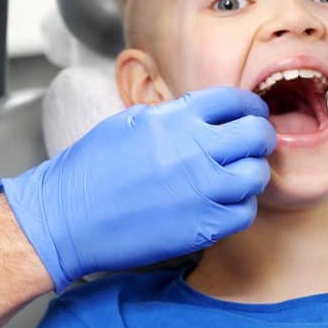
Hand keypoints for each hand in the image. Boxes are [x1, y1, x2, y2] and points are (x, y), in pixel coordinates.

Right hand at [0, 87, 275, 291]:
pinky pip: (245, 213)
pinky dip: (241, 207)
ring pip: (258, 175)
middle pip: (257, 134)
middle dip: (261, 136)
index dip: (250, 105)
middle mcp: (195, 150)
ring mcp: (201, 190)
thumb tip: (210, 113)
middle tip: (254, 143)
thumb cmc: (92, 168)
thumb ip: (177, 114)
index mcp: (177, 119)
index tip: (253, 113)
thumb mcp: (132, 121)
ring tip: (238, 176)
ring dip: (252, 174)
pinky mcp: (201, 226)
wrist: (66, 218)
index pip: (235, 101)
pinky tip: (226, 204)